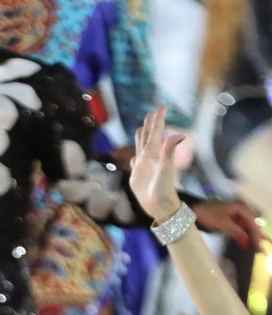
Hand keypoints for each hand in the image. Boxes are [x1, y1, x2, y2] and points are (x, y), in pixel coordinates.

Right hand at [130, 107, 183, 221]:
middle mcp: (149, 159)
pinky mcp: (136, 178)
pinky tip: (134, 158)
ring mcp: (143, 168)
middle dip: (150, 125)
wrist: (160, 207)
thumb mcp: (166, 168)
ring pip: (141, 148)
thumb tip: (180, 134)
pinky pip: (135, 165)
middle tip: (151, 112)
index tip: (161, 107)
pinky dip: (134, 159)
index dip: (158, 121)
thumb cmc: (164, 189)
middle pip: (148, 138)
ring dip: (141, 138)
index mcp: (155, 154)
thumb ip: (170, 150)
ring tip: (141, 128)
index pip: (156, 133)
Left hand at [193, 200, 262, 248]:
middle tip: (261, 250)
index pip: (252, 222)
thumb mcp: (222, 223)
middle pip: (252, 224)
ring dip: (252, 236)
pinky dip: (244, 234)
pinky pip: (241, 227)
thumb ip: (235, 231)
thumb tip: (246, 241)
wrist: (193, 210)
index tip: (258, 245)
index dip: (256, 235)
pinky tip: (249, 242)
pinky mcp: (232, 218)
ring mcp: (237, 213)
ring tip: (258, 248)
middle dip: (256, 237)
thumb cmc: (206, 214)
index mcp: (241, 207)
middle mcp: (241, 208)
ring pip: (247, 226)